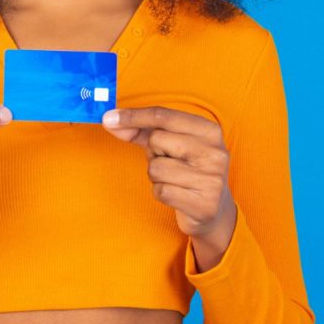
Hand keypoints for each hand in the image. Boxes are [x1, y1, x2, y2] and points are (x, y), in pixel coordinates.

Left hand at [101, 106, 236, 250]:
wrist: (215, 208)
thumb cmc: (187, 169)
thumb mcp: (171, 144)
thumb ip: (141, 131)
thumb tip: (109, 120)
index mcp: (209, 130)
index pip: (163, 115)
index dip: (133, 116)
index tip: (108, 118)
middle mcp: (215, 152)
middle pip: (157, 140)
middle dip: (154, 152)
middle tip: (171, 162)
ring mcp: (212, 179)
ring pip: (155, 168)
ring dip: (156, 176)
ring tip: (174, 179)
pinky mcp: (204, 204)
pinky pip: (160, 191)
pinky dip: (160, 193)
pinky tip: (177, 195)